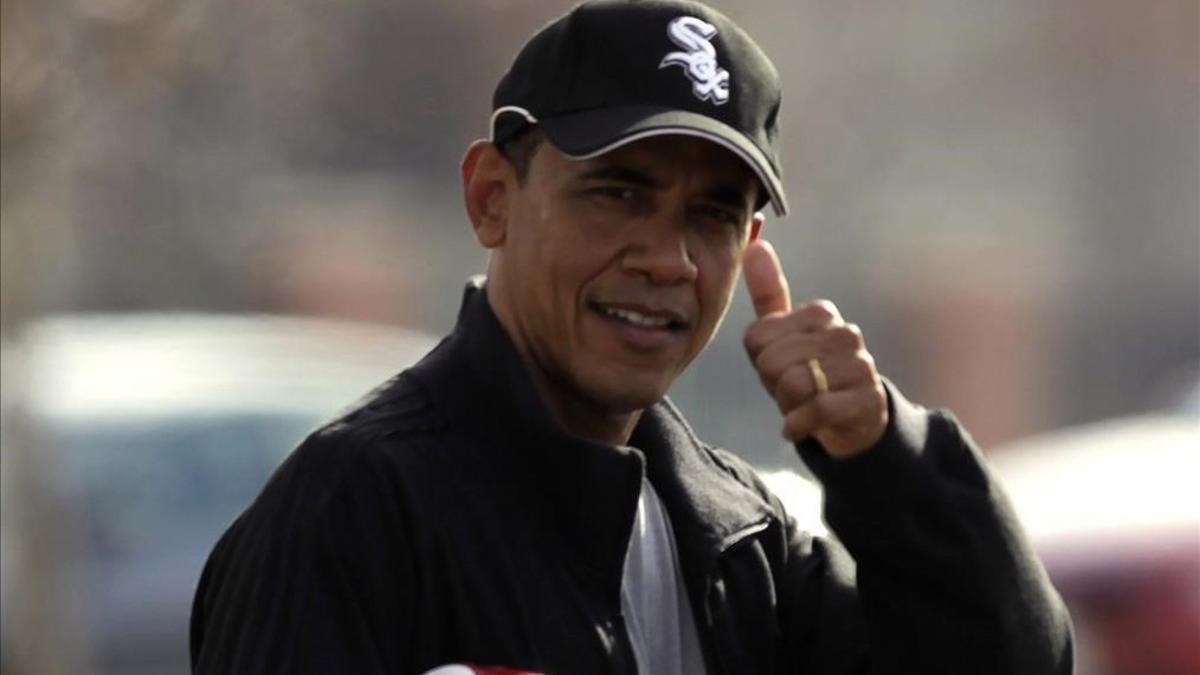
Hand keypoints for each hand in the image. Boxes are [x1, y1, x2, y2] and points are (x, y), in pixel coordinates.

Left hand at [742, 239, 887, 458]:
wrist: (853, 417)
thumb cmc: (810, 372)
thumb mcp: (783, 335)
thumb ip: (768, 293)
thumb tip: (755, 245)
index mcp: (820, 313)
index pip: (758, 338)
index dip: (760, 362)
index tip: (781, 367)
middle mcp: (844, 333)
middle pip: (773, 363)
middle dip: (774, 385)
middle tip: (793, 389)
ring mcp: (860, 365)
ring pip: (795, 386)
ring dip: (788, 406)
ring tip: (803, 404)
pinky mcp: (867, 398)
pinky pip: (816, 410)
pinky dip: (798, 425)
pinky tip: (799, 426)